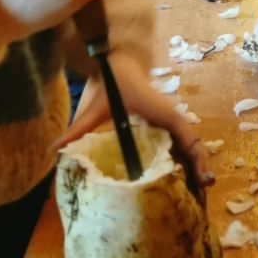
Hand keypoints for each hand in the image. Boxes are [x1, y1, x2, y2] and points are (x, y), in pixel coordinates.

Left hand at [57, 53, 210, 198]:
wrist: (118, 61)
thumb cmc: (111, 81)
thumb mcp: (95, 108)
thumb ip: (77, 130)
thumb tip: (55, 151)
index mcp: (163, 114)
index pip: (190, 138)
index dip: (198, 160)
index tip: (202, 180)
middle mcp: (172, 117)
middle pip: (195, 146)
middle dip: (200, 170)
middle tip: (200, 197)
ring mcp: (170, 119)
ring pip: (190, 145)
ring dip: (194, 165)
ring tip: (194, 192)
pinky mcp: (165, 121)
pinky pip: (181, 142)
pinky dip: (185, 158)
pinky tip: (179, 176)